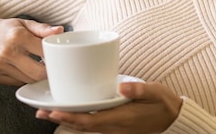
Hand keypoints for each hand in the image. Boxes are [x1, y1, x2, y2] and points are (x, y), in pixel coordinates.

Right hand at [0, 14, 63, 85]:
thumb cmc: (8, 28)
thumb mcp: (25, 23)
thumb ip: (43, 29)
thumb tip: (60, 31)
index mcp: (17, 36)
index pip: (44, 52)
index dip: (54, 56)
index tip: (59, 56)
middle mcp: (6, 52)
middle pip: (38, 73)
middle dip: (48, 72)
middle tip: (53, 67)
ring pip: (28, 80)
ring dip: (36, 76)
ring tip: (40, 66)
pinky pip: (17, 82)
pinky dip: (24, 77)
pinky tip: (25, 68)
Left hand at [36, 81, 182, 133]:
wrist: (174, 119)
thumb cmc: (164, 103)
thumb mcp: (155, 92)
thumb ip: (139, 89)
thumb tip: (122, 87)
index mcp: (121, 118)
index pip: (89, 120)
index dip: (69, 116)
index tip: (53, 111)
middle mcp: (114, 126)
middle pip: (81, 126)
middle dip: (60, 119)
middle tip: (41, 111)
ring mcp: (115, 128)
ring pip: (85, 127)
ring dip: (67, 120)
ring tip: (49, 113)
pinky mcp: (116, 126)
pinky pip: (93, 126)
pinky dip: (79, 121)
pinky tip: (72, 114)